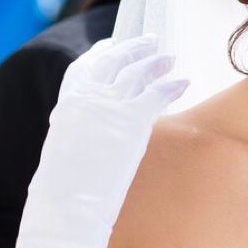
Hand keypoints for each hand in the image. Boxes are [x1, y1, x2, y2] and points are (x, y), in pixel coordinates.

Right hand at [12, 34, 188, 247]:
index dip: (100, 53)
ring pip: (138, 72)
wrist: (67, 205)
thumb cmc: (64, 187)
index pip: (84, 66)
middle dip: (134, 49)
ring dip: (156, 62)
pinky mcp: (132, 120)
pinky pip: (157, 94)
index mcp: (67, 102)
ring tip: (171, 58)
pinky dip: (172, 85)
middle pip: (115, 61)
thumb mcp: (65, 146)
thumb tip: (93, 127)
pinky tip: (184, 82)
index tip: (112, 44)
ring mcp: (109, 105)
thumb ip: (80, 127)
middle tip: (151, 42)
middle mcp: (87, 96)